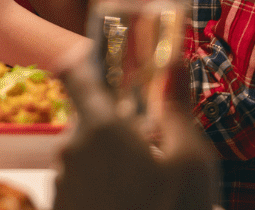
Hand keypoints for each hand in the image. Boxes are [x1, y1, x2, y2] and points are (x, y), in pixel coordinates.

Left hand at [52, 58, 216, 209]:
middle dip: (119, 123)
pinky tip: (136, 199)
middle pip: (90, 117)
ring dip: (114, 158)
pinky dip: (106, 183)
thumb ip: (177, 106)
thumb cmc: (172, 209)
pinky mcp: (62, 204)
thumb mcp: (192, 160)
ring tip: (152, 182)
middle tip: (157, 144)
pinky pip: (83, 181)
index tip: (108, 61)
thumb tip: (175, 60)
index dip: (89, 61)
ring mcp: (63, 181)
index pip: (74, 72)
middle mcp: (70, 148)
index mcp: (98, 126)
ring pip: (88, 152)